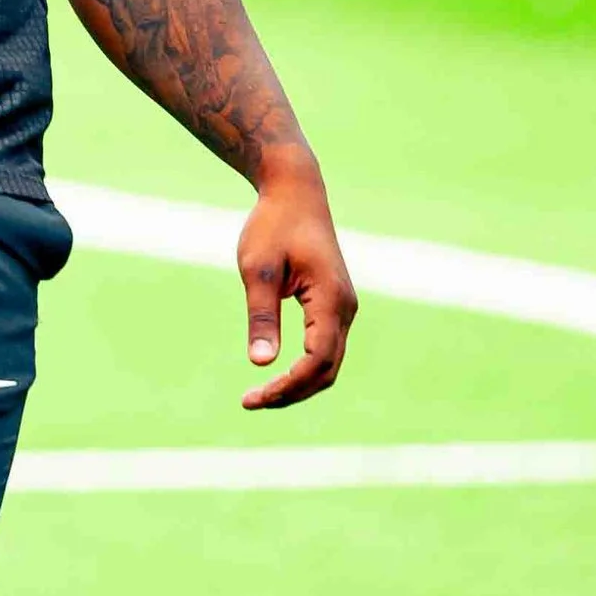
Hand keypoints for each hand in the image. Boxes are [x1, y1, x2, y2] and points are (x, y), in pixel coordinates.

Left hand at [236, 156, 357, 409]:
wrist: (295, 192)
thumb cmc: (272, 226)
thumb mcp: (258, 270)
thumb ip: (261, 317)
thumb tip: (260, 363)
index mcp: (330, 299)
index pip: (318, 360)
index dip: (289, 385)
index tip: (255, 397)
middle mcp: (345, 308)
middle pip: (327, 369)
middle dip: (292, 393)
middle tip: (250, 402)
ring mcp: (343, 307)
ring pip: (329, 363)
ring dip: (299, 384)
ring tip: (260, 395)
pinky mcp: (334, 305)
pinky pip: (326, 348)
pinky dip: (304, 369)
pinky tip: (277, 375)